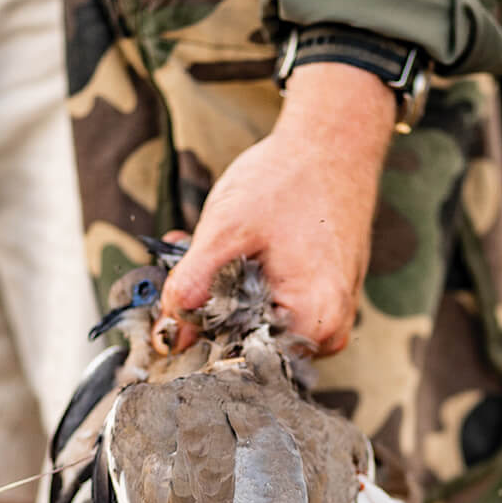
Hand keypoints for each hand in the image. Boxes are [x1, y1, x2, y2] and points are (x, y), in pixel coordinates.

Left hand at [160, 62, 395, 354]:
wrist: (334, 141)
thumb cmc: (290, 178)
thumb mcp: (227, 230)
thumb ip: (192, 284)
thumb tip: (168, 334)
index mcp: (315, 322)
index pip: (243, 361)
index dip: (198, 342)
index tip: (167, 320)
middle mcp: (329, 329)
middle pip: (249, 345)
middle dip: (205, 313)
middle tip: (174, 272)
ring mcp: (329, 313)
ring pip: (257, 323)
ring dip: (220, 295)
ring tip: (195, 250)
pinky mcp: (322, 296)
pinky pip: (274, 305)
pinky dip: (243, 282)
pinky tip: (224, 251)